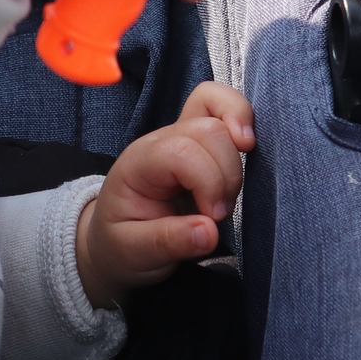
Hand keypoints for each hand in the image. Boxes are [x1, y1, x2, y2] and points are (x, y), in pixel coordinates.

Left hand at [77, 82, 253, 308]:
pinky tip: (247, 147)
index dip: (209, 182)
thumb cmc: (121, 241)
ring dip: (237, 157)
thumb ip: (168, 243)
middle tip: (218, 213)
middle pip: (209, 129)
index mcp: (139, 165)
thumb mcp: (133, 252)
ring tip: (227, 194)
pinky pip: (225, 107)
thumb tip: (209, 232)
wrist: (113, 237)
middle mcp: (161, 141)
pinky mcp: (202, 140)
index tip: (212, 220)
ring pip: (221, 114)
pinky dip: (243, 120)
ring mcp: (182, 135)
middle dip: (227, 173)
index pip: (183, 152)